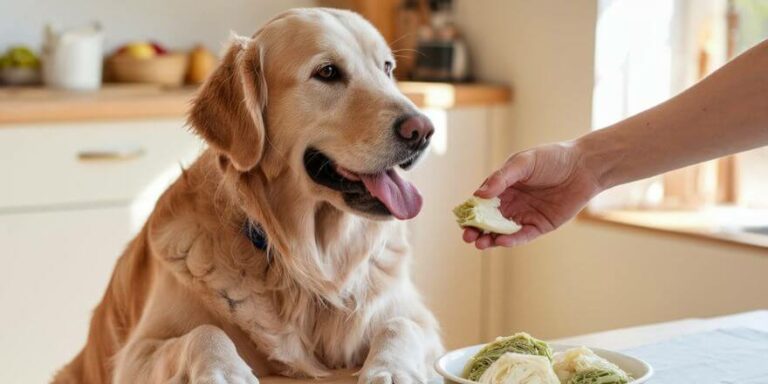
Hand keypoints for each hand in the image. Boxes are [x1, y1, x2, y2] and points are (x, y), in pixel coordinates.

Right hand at [463, 142, 601, 248]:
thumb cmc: (551, 158)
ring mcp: (524, 216)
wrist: (583, 167)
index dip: (470, 213)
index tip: (461, 221)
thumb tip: (479, 194)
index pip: (481, 203)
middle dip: (476, 230)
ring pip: (502, 232)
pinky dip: (511, 240)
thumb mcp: (523, 163)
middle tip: (468, 237)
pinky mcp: (540, 226)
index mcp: (503, 187)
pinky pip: (522, 236)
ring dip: (490, 239)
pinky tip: (501, 241)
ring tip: (480, 243)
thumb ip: (501, 178)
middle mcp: (511, 203)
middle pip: (488, 221)